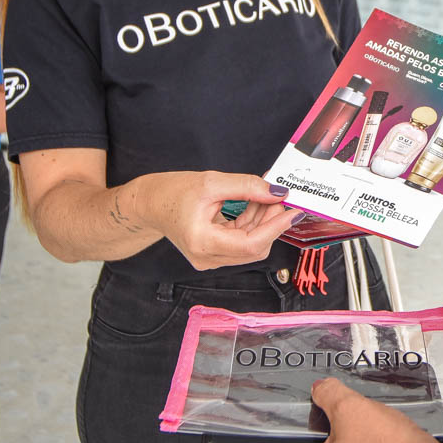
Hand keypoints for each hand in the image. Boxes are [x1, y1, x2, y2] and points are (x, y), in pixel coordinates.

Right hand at [128, 172, 299, 270]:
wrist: (148, 203)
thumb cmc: (171, 193)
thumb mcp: (211, 183)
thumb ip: (247, 187)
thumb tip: (277, 192)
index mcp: (203, 243)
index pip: (251, 244)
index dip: (276, 228)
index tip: (293, 212)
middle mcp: (207, 257)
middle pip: (254, 247)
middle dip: (271, 223)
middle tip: (280, 197)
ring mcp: (210, 259)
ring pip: (250, 246)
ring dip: (263, 222)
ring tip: (266, 197)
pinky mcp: (214, 253)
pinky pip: (241, 242)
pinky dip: (252, 224)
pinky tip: (255, 205)